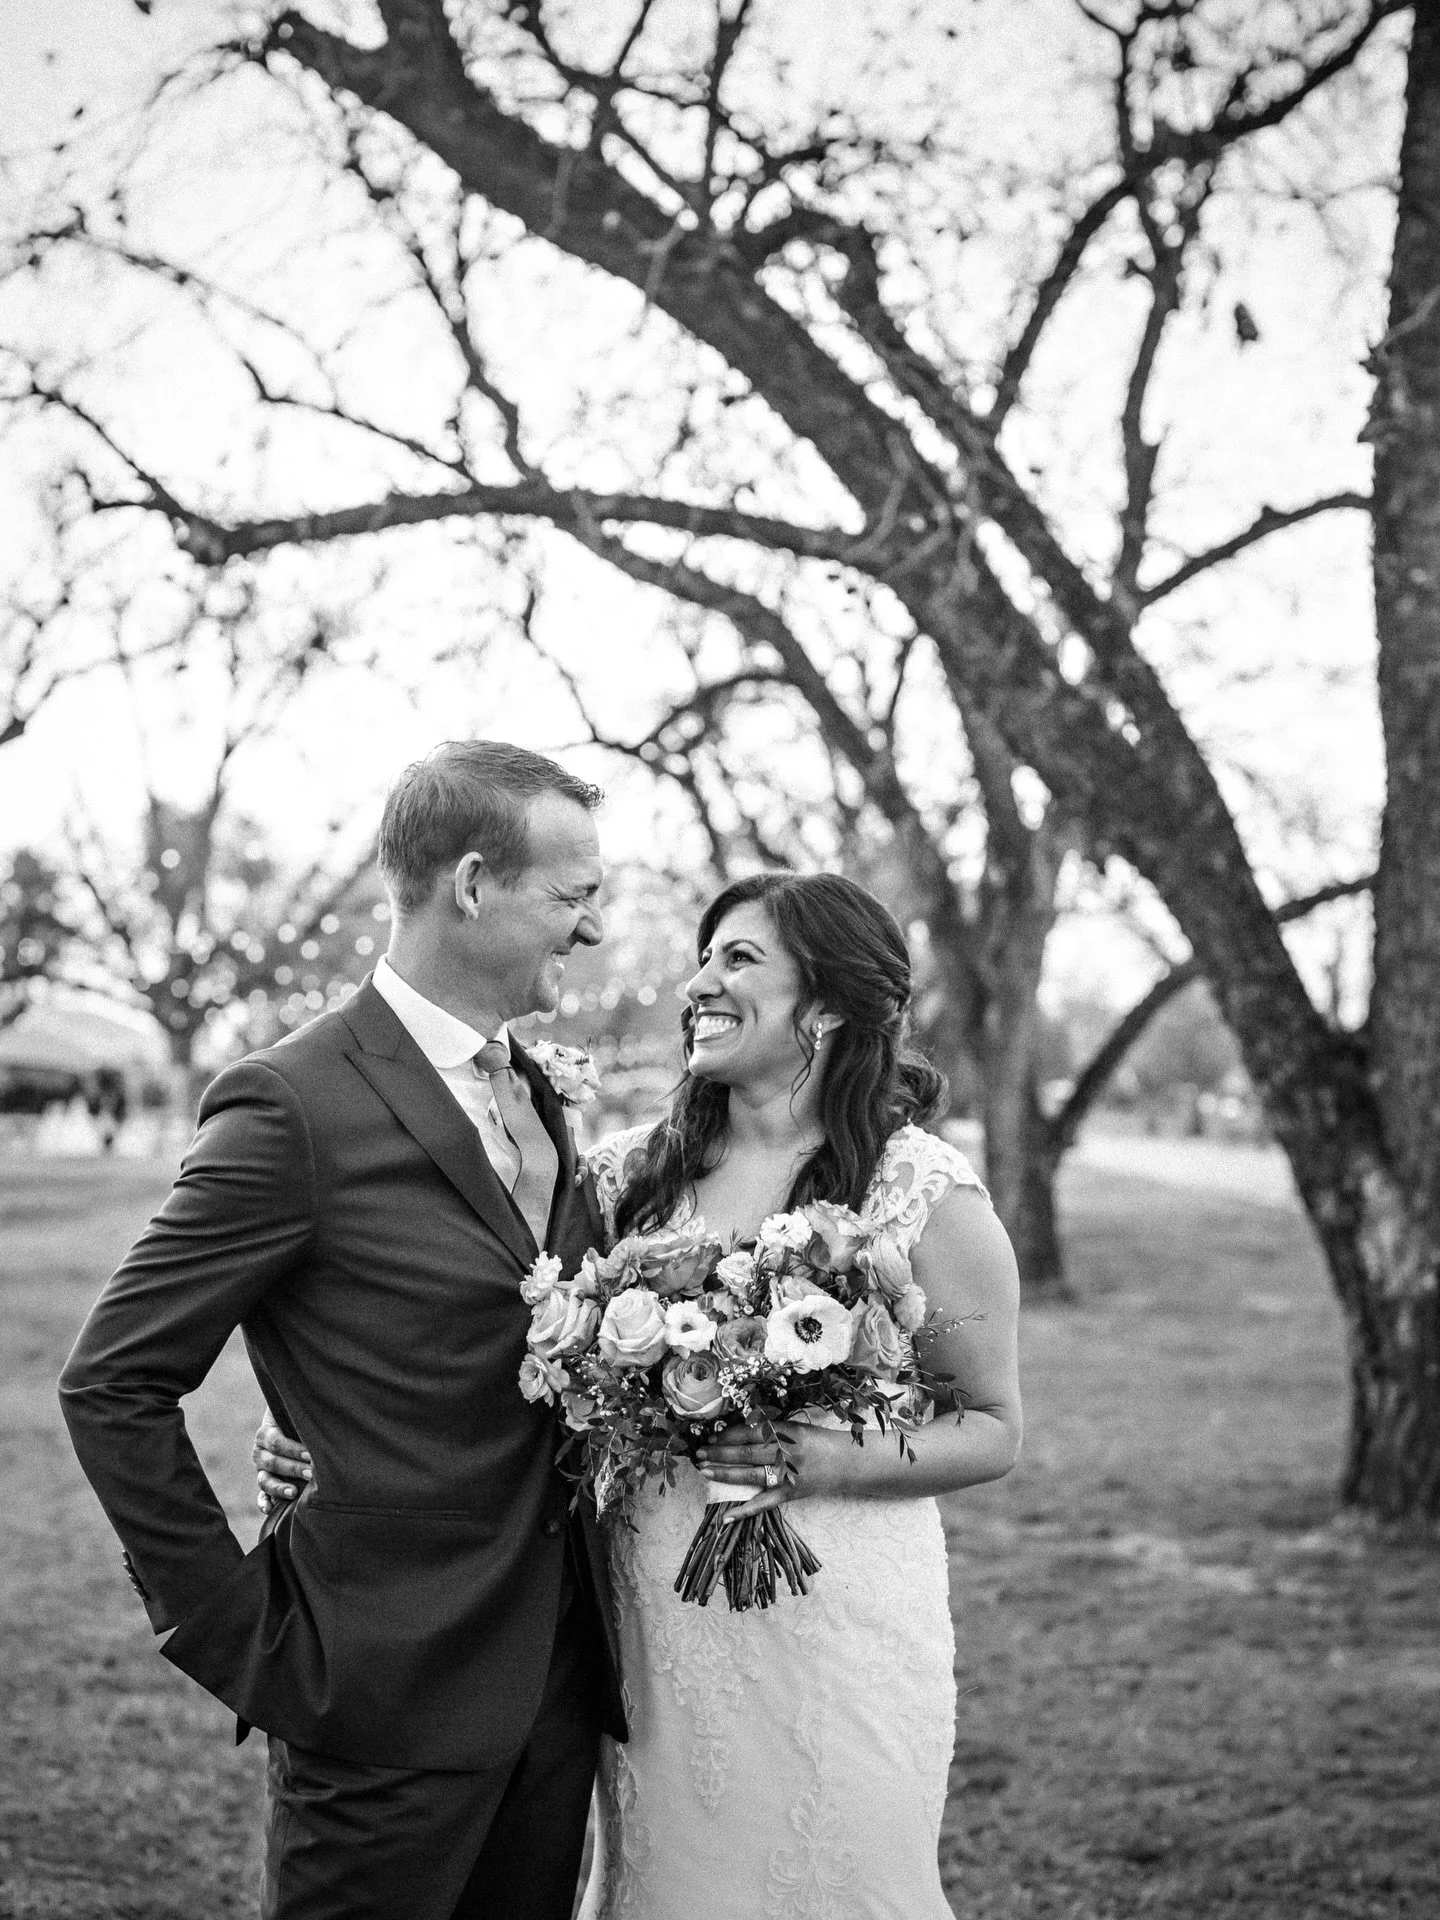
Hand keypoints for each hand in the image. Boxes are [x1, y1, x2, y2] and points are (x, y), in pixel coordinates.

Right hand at [253, 1409, 311, 1512]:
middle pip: (273, 1462)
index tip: (310, 1454)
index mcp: (265, 1433)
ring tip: (294, 1492)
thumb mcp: (296, 1414)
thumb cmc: (299, 1417)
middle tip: (311, 1473)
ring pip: (264, 1480)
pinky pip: (261, 1495)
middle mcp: (260, 1451)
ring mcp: (260, 1469)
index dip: (293, 1449)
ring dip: (279, 1487)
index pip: (277, 1443)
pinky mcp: (265, 1482)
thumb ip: (304, 1417)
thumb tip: (321, 1420)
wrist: (290, 1422)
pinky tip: (270, 1509)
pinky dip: (263, 1503)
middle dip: (293, 1468)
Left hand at [695, 1421, 858, 1520]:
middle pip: (746, 1453)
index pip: (750, 1432)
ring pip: (751, 1475)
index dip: (728, 1435)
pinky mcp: (791, 1494)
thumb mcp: (795, 1428)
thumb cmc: (818, 1442)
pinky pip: (764, 1503)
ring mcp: (788, 1475)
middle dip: (720, 1453)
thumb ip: (769, 1431)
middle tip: (699, 1454)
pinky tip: (727, 1516)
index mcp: (786, 1432)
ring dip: (725, 1474)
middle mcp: (786, 1452)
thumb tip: (736, 1433)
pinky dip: (745, 1510)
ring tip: (705, 1471)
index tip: (711, 1436)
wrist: (847, 1462)